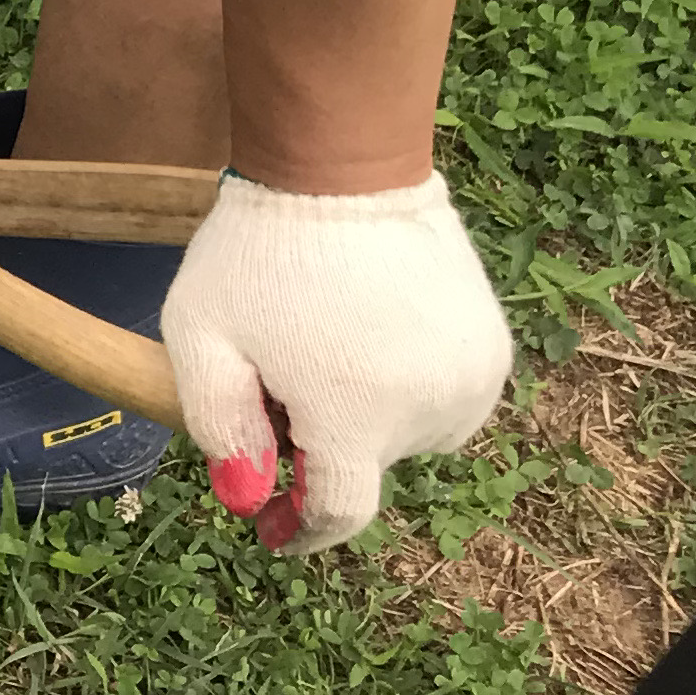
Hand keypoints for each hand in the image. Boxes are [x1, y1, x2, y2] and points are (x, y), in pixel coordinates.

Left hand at [160, 171, 511, 553]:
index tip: (270, 526)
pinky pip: (447, 398)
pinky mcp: (495, 348)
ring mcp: (473, 379)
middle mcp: (430, 409)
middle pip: (369, 464)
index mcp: (354, 415)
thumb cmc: (256, 253)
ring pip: (410, 435)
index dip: (300, 526)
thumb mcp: (200, 337)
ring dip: (369, 416)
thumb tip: (249, 500)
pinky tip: (373, 334)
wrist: (342, 168)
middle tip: (281, 378)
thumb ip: (219, 427)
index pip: (339, 511)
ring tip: (329, 346)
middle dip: (321, 443)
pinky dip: (408, 386)